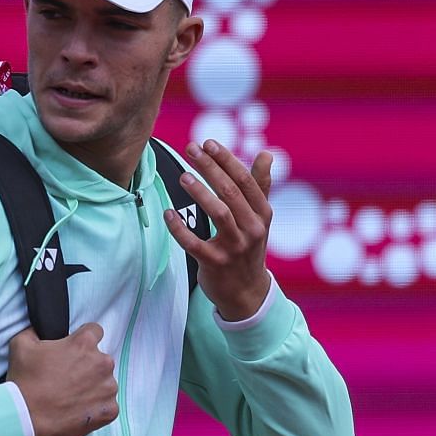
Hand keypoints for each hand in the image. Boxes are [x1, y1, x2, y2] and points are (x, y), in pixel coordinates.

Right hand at [5, 322, 118, 435]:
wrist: (26, 418)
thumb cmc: (24, 381)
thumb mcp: (21, 344)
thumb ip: (36, 331)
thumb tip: (40, 329)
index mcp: (84, 343)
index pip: (95, 331)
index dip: (82, 339)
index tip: (74, 351)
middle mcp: (102, 363)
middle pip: (101, 359)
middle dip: (87, 365)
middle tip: (67, 377)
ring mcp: (108, 388)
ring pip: (106, 383)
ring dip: (93, 387)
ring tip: (71, 396)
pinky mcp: (109, 410)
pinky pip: (108, 405)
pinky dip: (96, 408)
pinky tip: (78, 410)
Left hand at [165, 140, 273, 321]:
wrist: (246, 292)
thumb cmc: (249, 247)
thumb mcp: (260, 218)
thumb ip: (260, 185)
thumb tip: (267, 153)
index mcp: (262, 214)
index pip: (245, 180)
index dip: (226, 160)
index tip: (208, 143)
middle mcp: (252, 229)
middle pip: (231, 192)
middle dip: (210, 168)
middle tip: (190, 149)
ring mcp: (234, 247)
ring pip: (219, 214)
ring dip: (200, 193)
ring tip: (183, 175)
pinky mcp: (215, 263)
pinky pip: (194, 243)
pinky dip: (180, 228)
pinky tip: (169, 213)